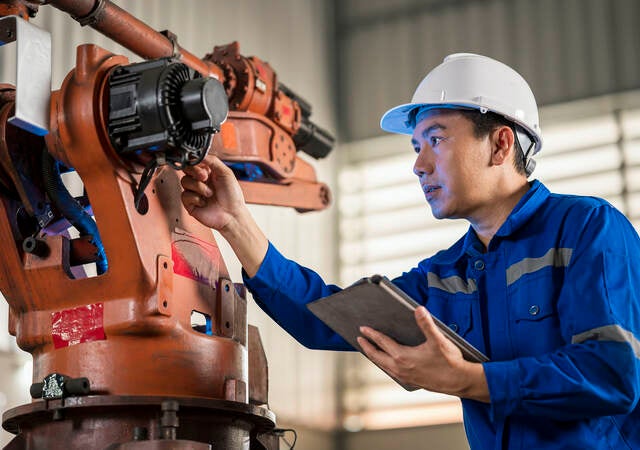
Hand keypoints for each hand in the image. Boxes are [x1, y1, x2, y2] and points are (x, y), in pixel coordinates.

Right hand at [181, 155, 246, 231]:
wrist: (232, 215)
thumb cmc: (232, 196)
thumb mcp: (226, 173)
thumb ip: (213, 161)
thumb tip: (200, 154)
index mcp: (209, 172)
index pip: (194, 162)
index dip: (195, 162)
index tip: (200, 165)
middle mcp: (200, 181)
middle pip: (186, 169)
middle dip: (195, 172)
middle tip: (205, 177)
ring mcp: (194, 191)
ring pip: (184, 181)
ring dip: (199, 187)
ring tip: (210, 194)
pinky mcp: (190, 203)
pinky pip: (184, 195)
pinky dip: (195, 198)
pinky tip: (204, 202)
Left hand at [357, 306, 488, 401]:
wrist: (460, 382)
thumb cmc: (450, 361)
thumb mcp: (438, 340)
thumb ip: (427, 324)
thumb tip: (418, 309)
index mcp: (403, 357)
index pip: (382, 343)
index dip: (372, 334)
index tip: (362, 329)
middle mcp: (400, 368)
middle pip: (377, 356)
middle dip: (367, 347)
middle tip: (359, 339)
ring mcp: (404, 377)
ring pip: (383, 366)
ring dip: (375, 356)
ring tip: (370, 350)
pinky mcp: (410, 381)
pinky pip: (391, 372)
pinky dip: (384, 364)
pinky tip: (388, 362)